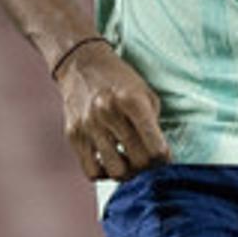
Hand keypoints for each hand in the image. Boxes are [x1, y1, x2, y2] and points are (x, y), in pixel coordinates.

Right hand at [57, 37, 172, 181]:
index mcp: (132, 101)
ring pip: (115, 171)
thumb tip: (159, 158)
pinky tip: (109, 162)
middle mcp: (109, 113)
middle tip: (148, 162)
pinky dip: (104, 173)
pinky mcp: (73, 135)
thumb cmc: (120, 80)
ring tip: (129, 163)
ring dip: (127, 173)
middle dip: (148, 167)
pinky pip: (91, 171)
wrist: (81, 63)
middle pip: (138, 161)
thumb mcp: (145, 93)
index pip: (155, 147)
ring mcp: (89, 125)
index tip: (164, 157)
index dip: (164, 158)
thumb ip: (153, 124)